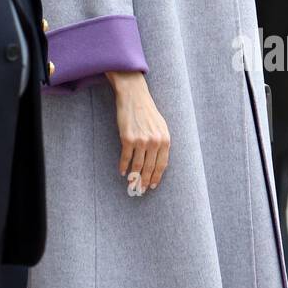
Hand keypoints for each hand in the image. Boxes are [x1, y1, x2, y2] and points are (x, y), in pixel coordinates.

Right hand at [105, 70, 169, 192]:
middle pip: (150, 168)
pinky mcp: (127, 138)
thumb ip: (162, 142)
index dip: (157, 177)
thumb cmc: (148, 111)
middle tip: (141, 190)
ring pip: (138, 165)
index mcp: (165, 139)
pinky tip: (122, 172)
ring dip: (134, 177)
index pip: (162, 164)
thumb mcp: (161, 126)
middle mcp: (155, 141)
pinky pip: (125, 157)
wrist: (134, 97)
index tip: (153, 185)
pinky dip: (123, 166)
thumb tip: (159, 161)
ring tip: (131, 184)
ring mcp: (141, 140)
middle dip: (145, 181)